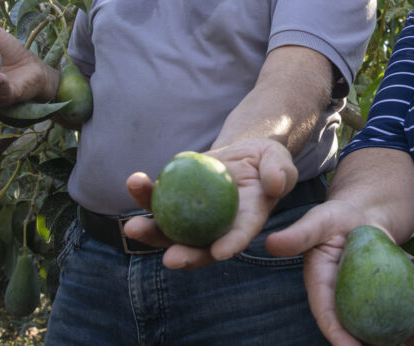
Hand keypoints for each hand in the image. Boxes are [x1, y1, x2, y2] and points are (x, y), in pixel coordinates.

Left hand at [123, 138, 297, 268]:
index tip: (219, 252)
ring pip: (170, 231)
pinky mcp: (177, 200)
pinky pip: (157, 201)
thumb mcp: (280, 160)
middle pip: (198, 247)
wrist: (242, 153)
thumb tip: (276, 184)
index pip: (238, 237)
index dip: (229, 246)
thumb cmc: (266, 160)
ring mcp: (194, 217)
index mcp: (246, 222)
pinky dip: (144, 195)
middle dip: (183, 256)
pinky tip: (135, 182)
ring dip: (150, 232)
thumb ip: (281, 172)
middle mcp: (217, 227)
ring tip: (132, 227)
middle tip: (170, 259)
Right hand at [264, 200, 413, 345]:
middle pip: (362, 328)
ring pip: (389, 320)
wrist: (364, 210)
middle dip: (381, 345)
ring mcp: (370, 297)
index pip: (329, 316)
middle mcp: (347, 299)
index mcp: (323, 288)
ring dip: (411, 332)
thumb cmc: (337, 215)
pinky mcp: (390, 287)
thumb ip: (299, 235)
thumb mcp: (318, 222)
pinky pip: (407, 299)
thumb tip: (270, 243)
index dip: (339, 336)